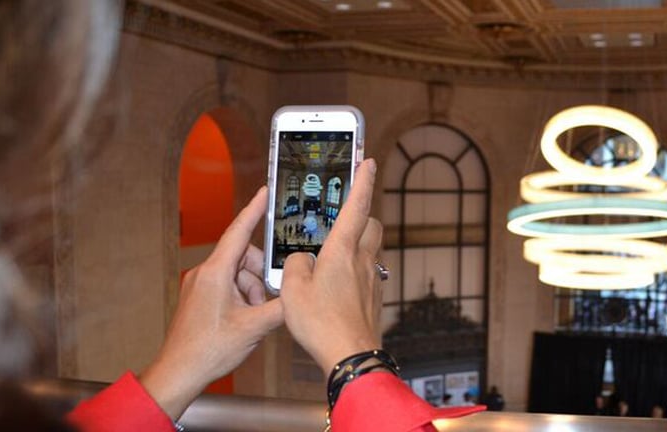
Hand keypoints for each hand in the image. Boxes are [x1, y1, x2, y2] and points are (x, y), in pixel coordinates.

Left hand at [140, 187, 282, 418]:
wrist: (180, 372)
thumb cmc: (209, 349)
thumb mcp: (255, 327)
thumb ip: (282, 307)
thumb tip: (300, 294)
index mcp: (216, 273)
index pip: (239, 232)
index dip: (254, 210)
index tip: (265, 192)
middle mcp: (205, 273)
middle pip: (244, 257)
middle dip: (261, 276)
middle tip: (268, 300)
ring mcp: (201, 285)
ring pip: (239, 274)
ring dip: (253, 291)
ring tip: (255, 317)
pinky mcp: (200, 298)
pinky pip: (229, 286)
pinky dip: (243, 298)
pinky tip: (247, 319)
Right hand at [281, 159, 383, 371]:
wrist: (352, 355)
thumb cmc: (322, 323)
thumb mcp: (292, 290)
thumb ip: (294, 265)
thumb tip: (302, 260)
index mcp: (343, 250)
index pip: (358, 204)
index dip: (363, 180)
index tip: (369, 160)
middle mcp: (363, 260)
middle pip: (372, 224)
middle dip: (361, 214)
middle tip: (342, 215)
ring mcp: (372, 279)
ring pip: (370, 249)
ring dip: (357, 244)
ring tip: (333, 253)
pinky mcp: (374, 297)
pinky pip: (367, 273)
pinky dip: (355, 270)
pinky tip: (337, 284)